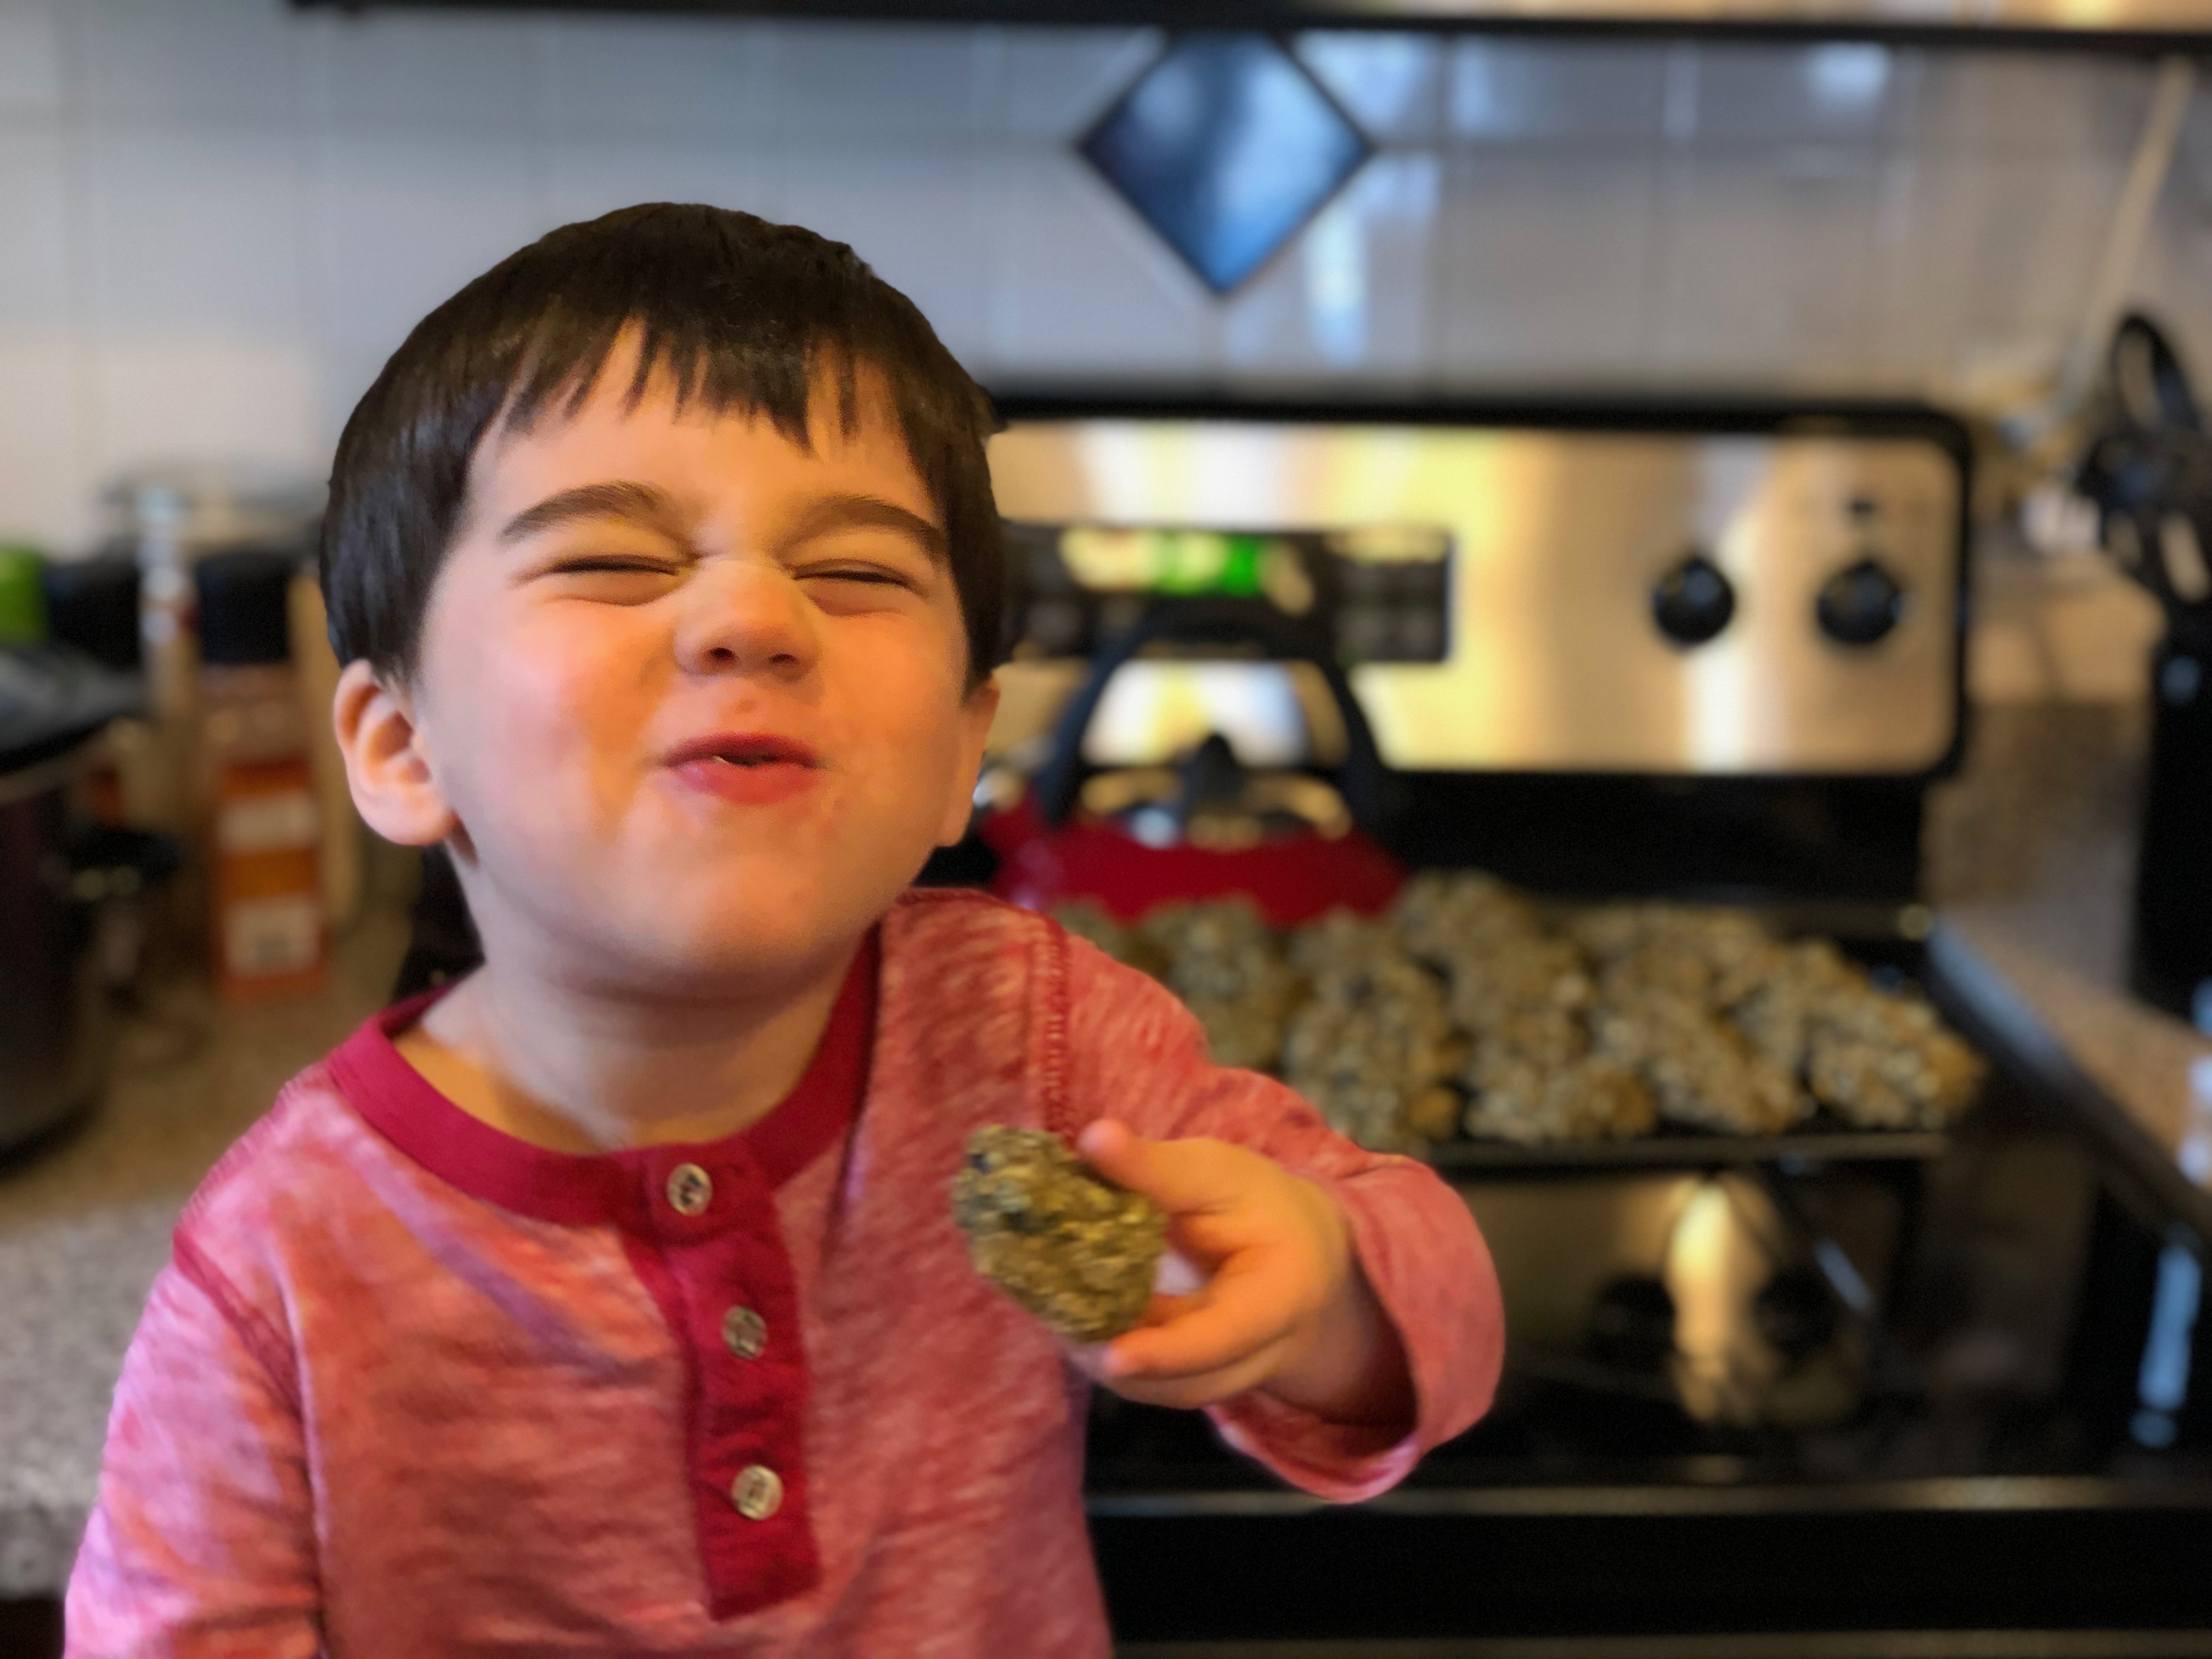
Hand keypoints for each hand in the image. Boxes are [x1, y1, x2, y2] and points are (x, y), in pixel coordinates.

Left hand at [1073, 1121, 1412, 1424]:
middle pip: (1183, 1381)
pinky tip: (1073, 1315)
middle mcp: (1261, 1353)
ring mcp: (1228, 1377)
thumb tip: (1094, 1139)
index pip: (1226, 1337)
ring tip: (1054, 1306)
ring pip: (1159, 1390)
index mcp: (1283, 1296)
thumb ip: (1157, 1167)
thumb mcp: (1218, 1173)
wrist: (1297, 1251)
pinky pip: (1150, 1383)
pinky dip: (1108, 1353)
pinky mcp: (1196, 1382)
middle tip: (1053, 1310)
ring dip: (1102, 1355)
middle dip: (1113, 1355)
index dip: (1169, 1352)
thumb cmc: (1257, 1204)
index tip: (1114, 1356)